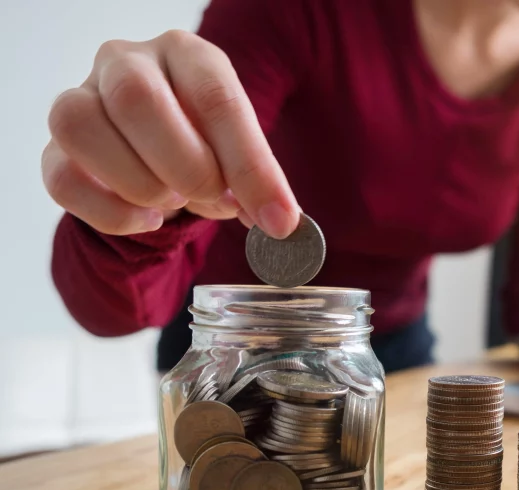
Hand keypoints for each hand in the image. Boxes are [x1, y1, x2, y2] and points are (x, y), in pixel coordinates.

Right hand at [41, 31, 297, 237]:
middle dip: (186, 166)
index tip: (277, 218)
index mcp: (187, 54)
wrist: (158, 155)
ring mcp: (81, 98)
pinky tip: (146, 219)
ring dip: (141, 185)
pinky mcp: (56, 147)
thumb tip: (278, 222)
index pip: (216, 98)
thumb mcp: (240, 155)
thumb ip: (258, 183)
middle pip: (137, 97)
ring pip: (82, 126)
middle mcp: (126, 62)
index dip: (250, 166)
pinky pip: (63, 179)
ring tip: (173, 201)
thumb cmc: (206, 145)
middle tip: (212, 198)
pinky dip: (112, 213)